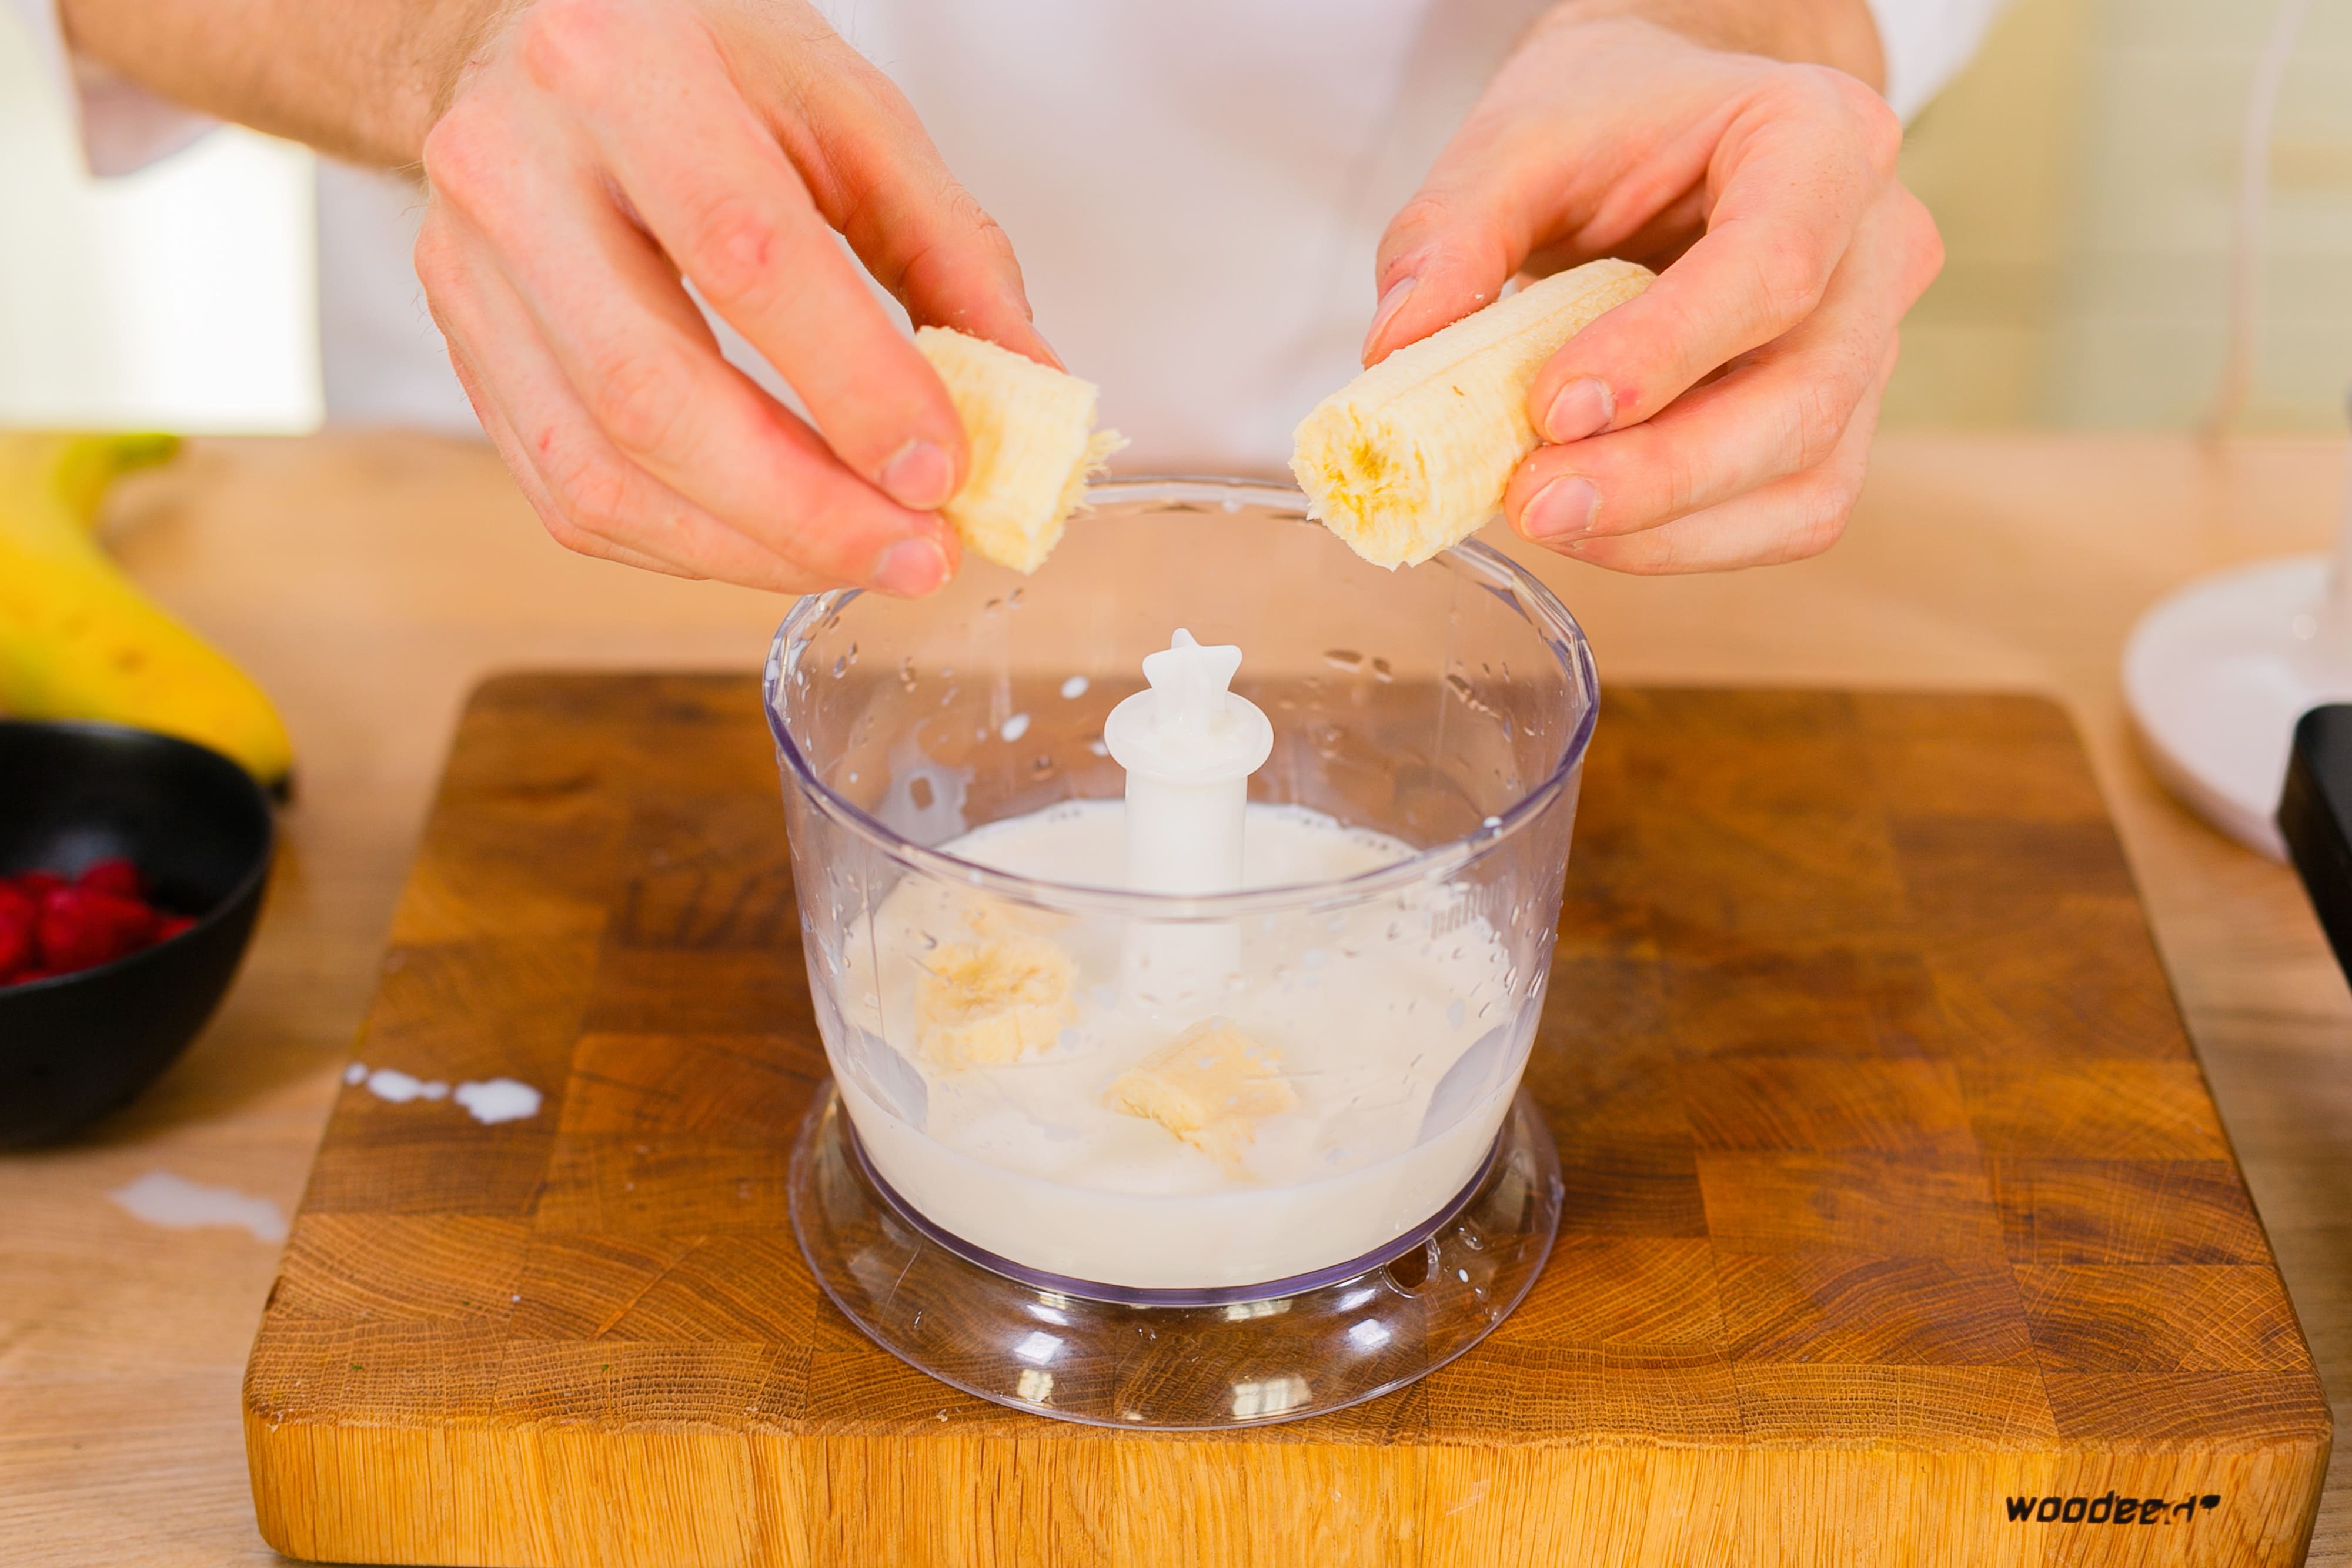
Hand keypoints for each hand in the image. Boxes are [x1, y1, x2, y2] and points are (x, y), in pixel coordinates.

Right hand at [416, 0, 1054, 593]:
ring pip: (602, 471)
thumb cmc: (696, 61)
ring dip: (752, 549)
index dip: (854, 386)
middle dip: (806, 510)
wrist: (525, 33)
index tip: (943, 471)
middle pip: (654, 396)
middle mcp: (514, 170)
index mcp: (622, 70)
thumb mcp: (843, 107)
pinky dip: (687, 547)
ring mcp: (469, 270)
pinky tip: (773, 545)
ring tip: (865, 560)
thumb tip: (1030, 389)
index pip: (746, 257)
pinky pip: (569, 495)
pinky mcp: (463, 349)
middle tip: (919, 555)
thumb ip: (947, 245)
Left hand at [1363, 11, 1941, 572]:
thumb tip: (1396, 350)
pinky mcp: (1837, 423)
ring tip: (1546, 516)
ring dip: (1668, 527)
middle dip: (1661, 474)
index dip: (1665, 353)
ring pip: (1806, 480)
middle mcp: (1874, 246)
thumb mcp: (1514, 139)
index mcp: (1820, 138)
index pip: (1773, 266)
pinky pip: (1784, 515)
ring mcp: (1869, 345)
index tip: (1555, 408)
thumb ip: (1450, 232)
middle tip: (1534, 503)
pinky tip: (1592, 526)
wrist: (1673, 122)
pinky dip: (1682, 541)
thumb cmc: (1612, 118)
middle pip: (1803, 398)